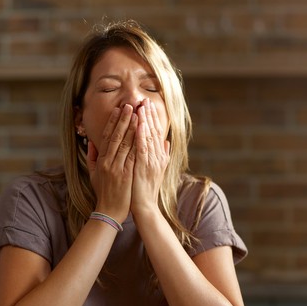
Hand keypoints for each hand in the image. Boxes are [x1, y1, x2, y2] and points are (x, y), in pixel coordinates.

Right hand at [86, 104, 137, 222]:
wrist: (109, 211)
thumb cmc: (103, 192)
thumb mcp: (93, 174)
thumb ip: (92, 157)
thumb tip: (92, 141)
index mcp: (101, 160)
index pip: (107, 137)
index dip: (113, 122)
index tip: (119, 109)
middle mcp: (108, 162)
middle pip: (116, 136)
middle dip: (124, 120)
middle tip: (130, 105)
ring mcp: (117, 168)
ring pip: (125, 144)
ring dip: (133, 127)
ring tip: (138, 114)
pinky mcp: (126, 175)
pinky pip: (133, 156)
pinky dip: (138, 143)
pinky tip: (144, 134)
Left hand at [131, 99, 169, 217]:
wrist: (145, 206)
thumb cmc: (146, 189)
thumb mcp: (157, 170)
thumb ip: (162, 155)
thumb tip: (167, 142)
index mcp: (159, 156)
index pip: (156, 133)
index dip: (153, 118)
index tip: (148, 105)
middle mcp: (157, 157)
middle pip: (154, 131)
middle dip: (150, 115)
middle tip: (145, 99)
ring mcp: (152, 161)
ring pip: (149, 136)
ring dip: (146, 120)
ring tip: (142, 106)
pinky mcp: (144, 166)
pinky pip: (143, 147)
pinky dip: (141, 134)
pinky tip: (139, 123)